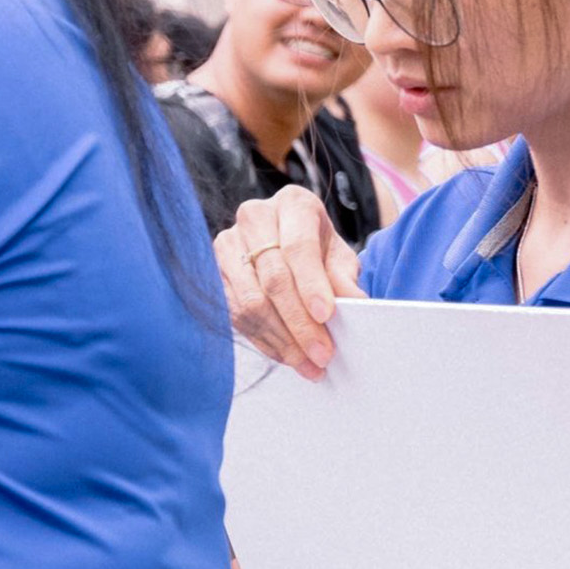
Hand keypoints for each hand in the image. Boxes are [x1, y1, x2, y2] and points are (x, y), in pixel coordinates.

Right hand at [218, 186, 360, 376]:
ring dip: (280, 338)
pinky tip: (285, 355)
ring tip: (307, 364)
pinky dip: (263, 340)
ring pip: (250, 301)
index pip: (298, 248)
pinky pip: (235, 314)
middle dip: (299, 322)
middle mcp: (254, 218)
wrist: (284, 240)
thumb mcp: (338, 255)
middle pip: (272, 278)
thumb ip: (343, 277)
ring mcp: (228, 245)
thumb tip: (355, 306)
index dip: (311, 285)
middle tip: (321, 354)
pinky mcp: (213, 273)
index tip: (327, 316)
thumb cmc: (317, 247)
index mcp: (292, 204)